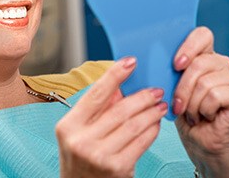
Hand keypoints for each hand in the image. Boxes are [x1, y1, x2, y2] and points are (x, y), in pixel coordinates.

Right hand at [56, 57, 167, 177]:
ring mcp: (99, 155)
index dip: (115, 75)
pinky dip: (152, 130)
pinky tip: (156, 124)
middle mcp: (81, 140)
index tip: (131, 61)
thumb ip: (97, 110)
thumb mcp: (79, 133)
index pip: (95, 94)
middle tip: (156, 90)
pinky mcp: (117, 168)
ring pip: (133, 125)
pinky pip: (141, 142)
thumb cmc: (81, 160)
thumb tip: (121, 85)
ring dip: (151, 112)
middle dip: (142, 97)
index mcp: (68, 126)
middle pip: (119, 109)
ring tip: (160, 106)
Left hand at [173, 27, 228, 176]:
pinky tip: (207, 116)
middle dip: (182, 88)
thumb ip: (171, 71)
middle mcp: (222, 63)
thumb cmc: (185, 114)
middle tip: (179, 105)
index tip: (176, 65)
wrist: (199, 141)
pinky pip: (215, 95)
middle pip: (199, 63)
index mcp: (205, 56)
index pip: (202, 35)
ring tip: (194, 113)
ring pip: (205, 82)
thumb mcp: (172, 88)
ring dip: (192, 104)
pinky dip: (204, 109)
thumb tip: (156, 60)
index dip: (188, 46)